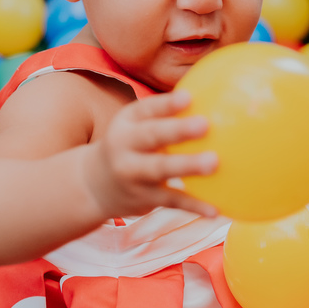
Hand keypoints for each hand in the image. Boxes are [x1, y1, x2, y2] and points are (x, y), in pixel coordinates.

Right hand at [84, 90, 219, 219]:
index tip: (189, 97)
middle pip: (151, 136)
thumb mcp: (134, 125)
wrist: (93, 185)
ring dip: (187, 166)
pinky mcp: (144, 198)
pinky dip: (193, 206)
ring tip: (213, 162)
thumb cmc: (130, 145)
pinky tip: (215, 210)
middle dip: (177, 130)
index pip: (146, 109)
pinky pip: (172, 201)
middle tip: (205, 124)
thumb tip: (215, 96)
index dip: (167, 104)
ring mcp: (133, 174)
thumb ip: (164, 113)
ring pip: (161, 169)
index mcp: (127, 123)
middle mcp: (125, 146)